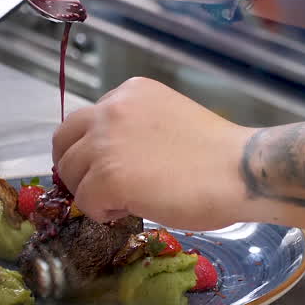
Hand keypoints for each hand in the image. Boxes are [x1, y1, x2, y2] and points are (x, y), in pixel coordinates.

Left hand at [52, 77, 254, 229]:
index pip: (86, 119)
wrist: (240, 171)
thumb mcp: (168, 121)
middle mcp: (111, 108)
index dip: (91, 147)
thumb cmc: (218, 155)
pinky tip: (132, 210)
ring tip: (125, 201)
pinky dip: (102, 212)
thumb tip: (115, 157)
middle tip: (101, 188)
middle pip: (65, 141)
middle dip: (77, 168)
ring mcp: (106, 142)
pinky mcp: (107, 176)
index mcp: (130, 91)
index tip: (108, 166)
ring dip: (91, 191)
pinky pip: (85, 201)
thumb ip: (136, 129)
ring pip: (70, 173)